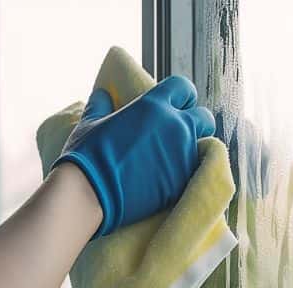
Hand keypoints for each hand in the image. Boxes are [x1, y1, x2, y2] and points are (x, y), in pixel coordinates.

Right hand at [53, 75, 215, 237]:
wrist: (90, 193)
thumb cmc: (87, 156)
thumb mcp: (90, 123)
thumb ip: (101, 104)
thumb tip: (103, 94)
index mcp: (154, 105)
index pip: (184, 87)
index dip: (180, 96)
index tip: (174, 106)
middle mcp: (175, 126)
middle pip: (204, 117)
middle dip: (196, 123)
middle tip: (180, 133)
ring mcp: (182, 155)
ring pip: (203, 147)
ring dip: (191, 150)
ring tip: (174, 159)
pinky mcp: (182, 182)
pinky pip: (194, 173)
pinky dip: (185, 174)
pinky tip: (169, 179)